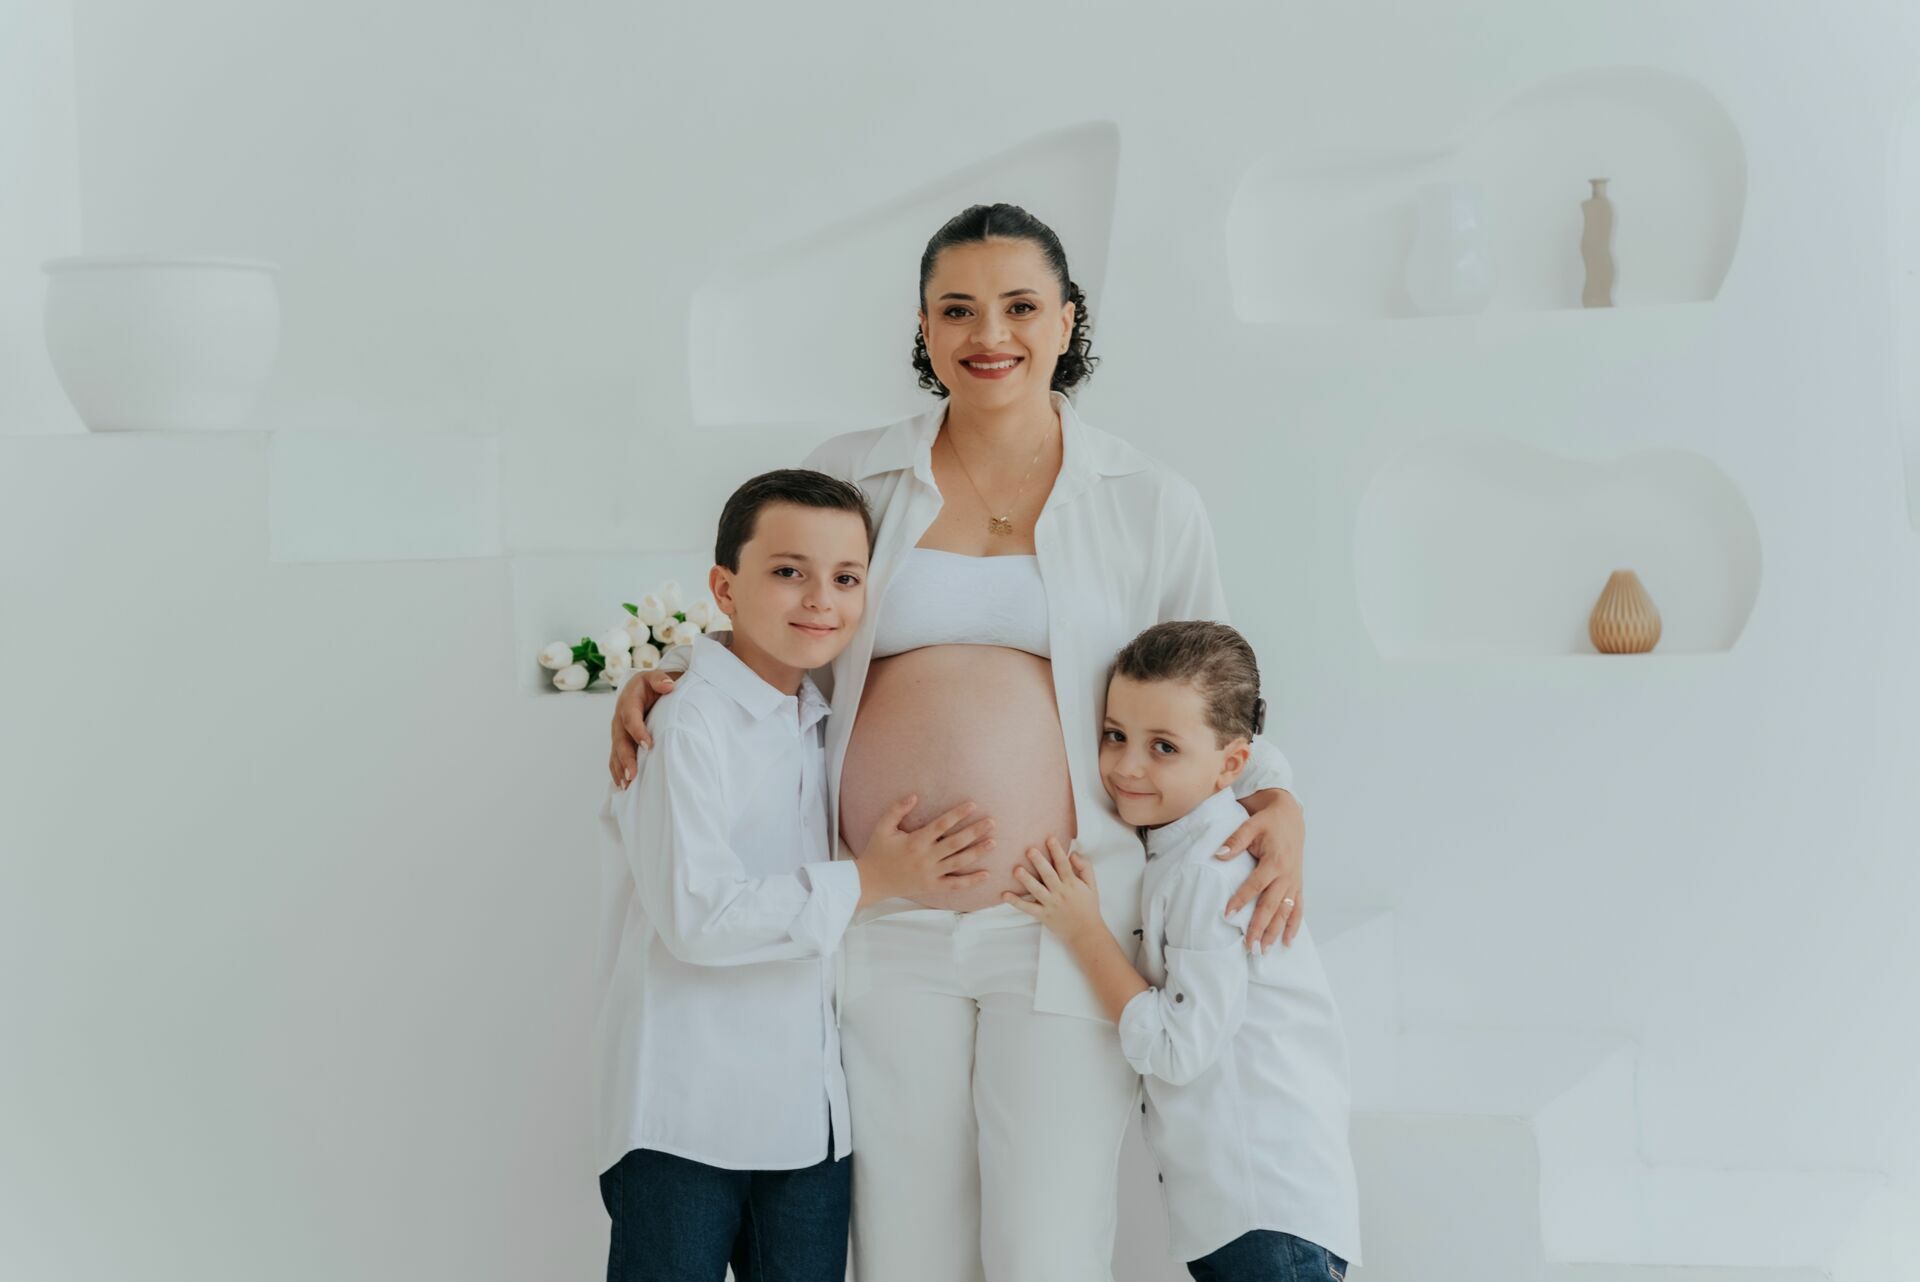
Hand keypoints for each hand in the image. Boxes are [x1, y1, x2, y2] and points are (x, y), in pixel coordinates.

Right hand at [608, 668, 678, 787]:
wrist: (643, 689)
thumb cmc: (652, 684)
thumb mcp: (655, 677)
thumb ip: (661, 679)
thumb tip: (669, 686)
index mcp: (628, 702)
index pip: (631, 718)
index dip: (638, 732)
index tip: (649, 745)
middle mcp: (620, 719)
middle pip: (621, 740)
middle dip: (626, 758)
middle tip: (632, 775)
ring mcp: (618, 732)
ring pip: (616, 752)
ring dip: (620, 769)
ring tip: (627, 785)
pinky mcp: (620, 742)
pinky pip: (615, 758)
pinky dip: (617, 771)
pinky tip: (623, 786)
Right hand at [858, 794, 994, 907]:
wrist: (870, 881)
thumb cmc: (877, 851)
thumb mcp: (882, 827)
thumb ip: (897, 809)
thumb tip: (914, 795)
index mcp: (915, 841)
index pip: (941, 825)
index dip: (957, 814)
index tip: (973, 804)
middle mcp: (926, 858)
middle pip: (955, 843)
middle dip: (975, 832)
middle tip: (991, 822)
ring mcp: (930, 874)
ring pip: (959, 863)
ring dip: (977, 852)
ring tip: (993, 842)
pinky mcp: (932, 887)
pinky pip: (954, 885)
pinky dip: (971, 882)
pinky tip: (986, 875)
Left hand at [1003, 837, 1102, 945]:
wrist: (1086, 933)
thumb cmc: (1088, 907)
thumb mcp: (1091, 885)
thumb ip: (1085, 867)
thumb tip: (1073, 853)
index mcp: (1072, 884)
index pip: (1064, 865)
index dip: (1057, 851)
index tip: (1050, 838)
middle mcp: (1060, 893)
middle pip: (1049, 875)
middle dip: (1039, 862)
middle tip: (1030, 850)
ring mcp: (1050, 904)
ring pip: (1037, 891)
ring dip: (1026, 880)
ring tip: (1017, 870)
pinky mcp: (1043, 915)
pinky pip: (1028, 908)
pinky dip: (1016, 902)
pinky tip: (1005, 895)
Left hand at [1218, 788, 1303, 951]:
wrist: (1291, 814)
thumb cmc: (1269, 821)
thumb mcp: (1251, 824)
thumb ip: (1235, 840)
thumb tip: (1218, 854)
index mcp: (1275, 861)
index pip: (1255, 885)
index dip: (1241, 900)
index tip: (1228, 914)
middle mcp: (1287, 875)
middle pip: (1272, 905)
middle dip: (1260, 927)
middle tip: (1250, 946)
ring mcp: (1294, 882)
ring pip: (1285, 912)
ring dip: (1276, 932)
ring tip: (1265, 950)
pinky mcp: (1298, 884)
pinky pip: (1298, 908)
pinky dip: (1294, 925)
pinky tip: (1288, 942)